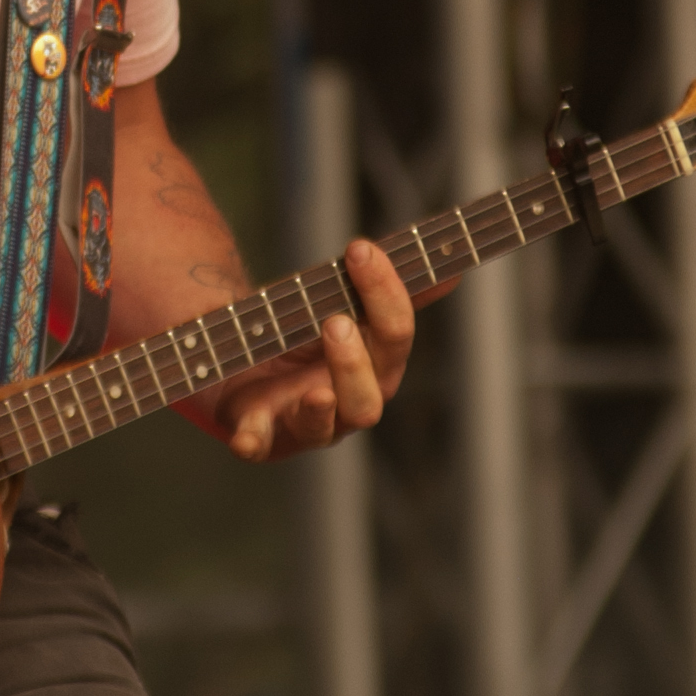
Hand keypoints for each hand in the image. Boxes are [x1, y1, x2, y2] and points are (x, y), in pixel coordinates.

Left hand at [195, 237, 419, 462]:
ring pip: (325, 429)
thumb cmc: (303, 339)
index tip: (360, 250)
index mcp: (374, 367)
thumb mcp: (340, 306)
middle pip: (368, 397)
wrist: (243, 366)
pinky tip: (245, 437)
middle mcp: (345, 402)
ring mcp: (301, 423)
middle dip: (355, 362)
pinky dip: (252, 441)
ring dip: (321, 407)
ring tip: (315, 388)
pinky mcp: (258, 435)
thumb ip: (388, 294)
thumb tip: (452, 271)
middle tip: (335, 322)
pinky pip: (258, 445)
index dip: (385, 294)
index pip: (395, 337)